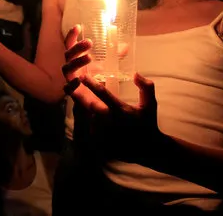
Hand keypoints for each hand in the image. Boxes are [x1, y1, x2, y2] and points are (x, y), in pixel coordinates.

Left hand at [62, 26, 160, 160]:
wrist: (149, 149)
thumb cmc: (148, 123)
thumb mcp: (150, 104)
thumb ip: (146, 87)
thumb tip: (135, 74)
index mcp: (121, 109)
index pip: (102, 93)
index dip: (90, 83)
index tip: (82, 76)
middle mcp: (111, 121)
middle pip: (89, 105)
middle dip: (79, 95)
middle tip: (71, 87)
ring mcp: (105, 133)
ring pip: (87, 118)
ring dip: (82, 110)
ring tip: (78, 103)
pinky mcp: (102, 144)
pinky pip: (89, 131)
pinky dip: (86, 124)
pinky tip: (85, 120)